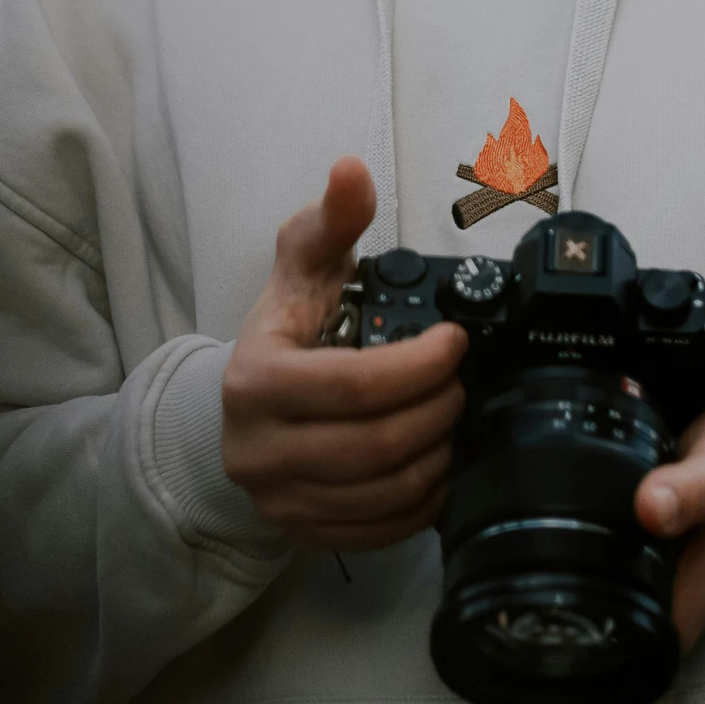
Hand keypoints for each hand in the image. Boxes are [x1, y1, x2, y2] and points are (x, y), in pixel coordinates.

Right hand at [221, 156, 466, 551]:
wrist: (243, 405)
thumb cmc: (284, 329)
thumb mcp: (302, 263)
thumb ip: (333, 218)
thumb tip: (351, 170)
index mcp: (257, 382)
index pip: (353, 384)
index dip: (418, 366)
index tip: (455, 342)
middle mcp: (260, 450)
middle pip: (374, 446)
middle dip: (436, 411)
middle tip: (461, 382)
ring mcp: (281, 501)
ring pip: (381, 494)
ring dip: (436, 456)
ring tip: (456, 418)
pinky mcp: (305, 533)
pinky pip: (377, 532)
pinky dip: (421, 502)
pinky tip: (440, 464)